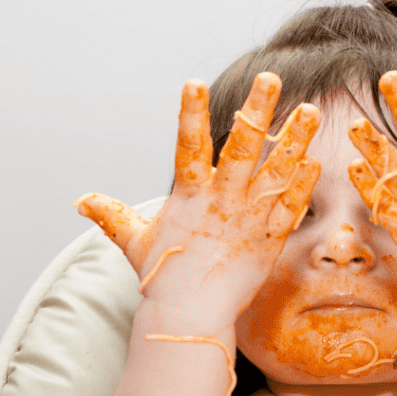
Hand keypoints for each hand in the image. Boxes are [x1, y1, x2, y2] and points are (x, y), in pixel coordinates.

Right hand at [75, 73, 320, 316]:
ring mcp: (249, 220)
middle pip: (242, 149)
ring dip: (294, 140)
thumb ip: (114, 216)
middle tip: (270, 79)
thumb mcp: (135, 243)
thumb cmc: (163, 280)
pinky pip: (290, 209)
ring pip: (275, 173)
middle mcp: (222, 202)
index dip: (190, 114)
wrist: (192, 316)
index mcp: (190, 196)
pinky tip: (315, 161)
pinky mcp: (270, 241)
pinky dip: (302, 185)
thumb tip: (81, 202)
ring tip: (309, 111)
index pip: (187, 146)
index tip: (193, 81)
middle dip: (256, 112)